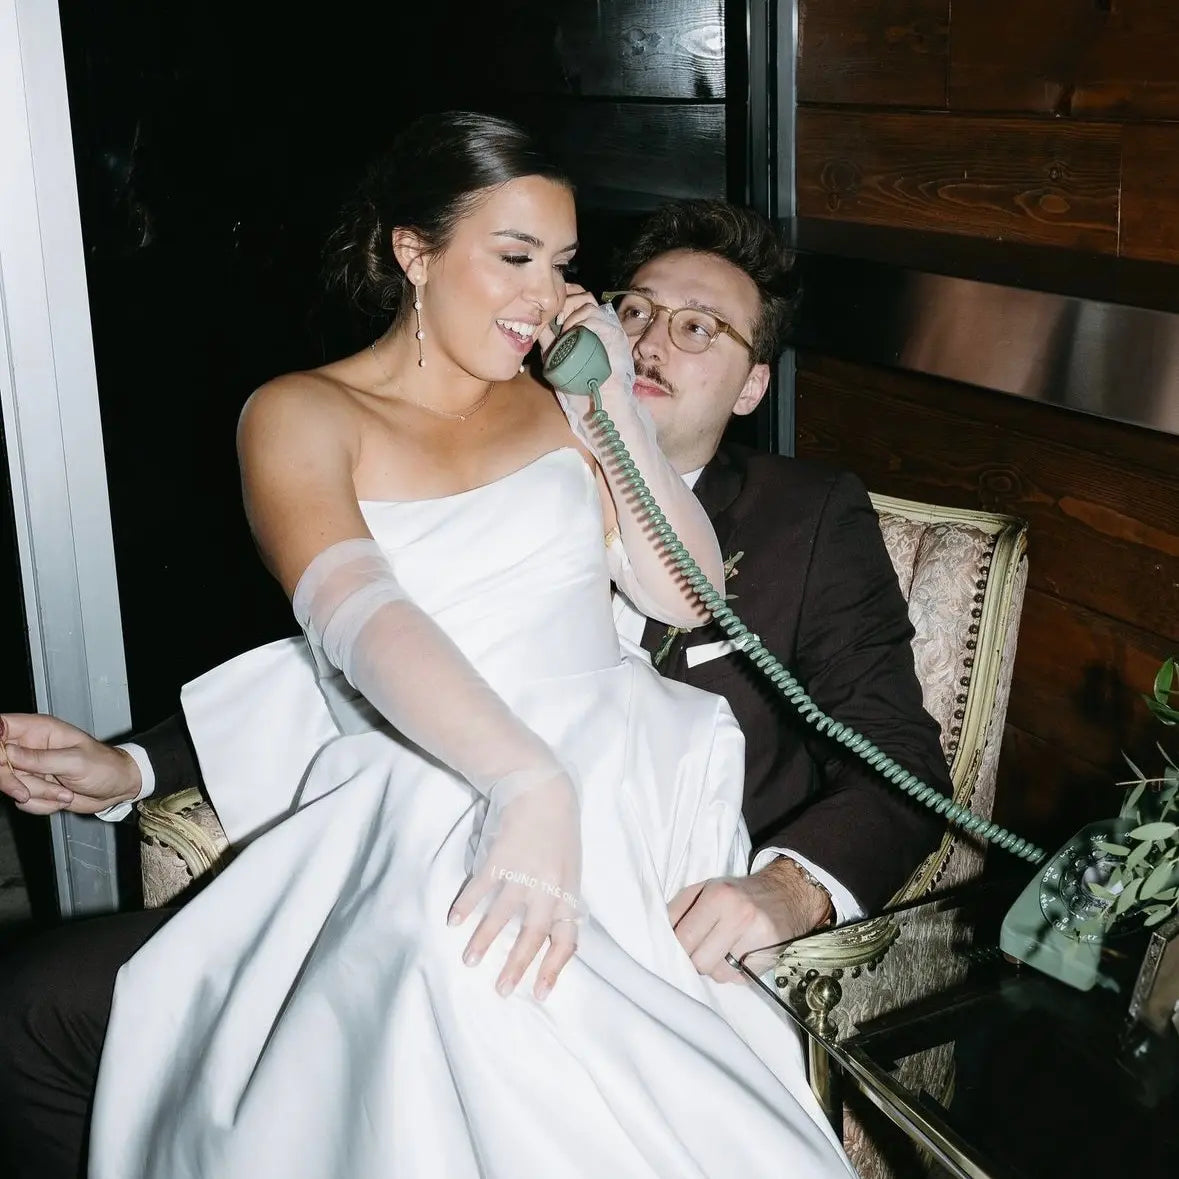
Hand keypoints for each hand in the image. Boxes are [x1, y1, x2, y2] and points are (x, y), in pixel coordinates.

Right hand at [0, 713, 141, 815]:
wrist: (117, 788)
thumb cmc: (105, 766)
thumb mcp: (74, 761)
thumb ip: (40, 758)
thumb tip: (8, 751)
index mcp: (40, 730)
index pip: (1, 725)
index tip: (2, 759)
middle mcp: (30, 748)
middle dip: (13, 781)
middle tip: (27, 791)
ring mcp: (31, 769)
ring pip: (11, 786)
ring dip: (38, 795)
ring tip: (65, 791)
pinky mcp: (34, 787)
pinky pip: (23, 802)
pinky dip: (42, 805)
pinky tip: (62, 797)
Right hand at [448, 773, 581, 1000]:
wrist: (543, 788)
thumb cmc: (556, 828)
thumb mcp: (567, 865)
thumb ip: (557, 896)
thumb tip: (546, 928)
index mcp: (568, 890)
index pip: (567, 938)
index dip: (554, 967)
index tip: (539, 991)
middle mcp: (548, 886)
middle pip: (533, 934)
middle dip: (517, 966)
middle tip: (501, 990)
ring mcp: (523, 872)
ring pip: (502, 916)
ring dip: (484, 941)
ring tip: (469, 961)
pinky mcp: (500, 857)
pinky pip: (480, 888)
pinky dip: (466, 906)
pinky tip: (454, 921)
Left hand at [539, 285, 634, 394]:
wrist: (600, 397)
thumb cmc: (580, 381)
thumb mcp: (556, 356)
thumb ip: (548, 340)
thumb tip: (536, 325)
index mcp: (585, 322)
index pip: (575, 295)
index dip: (562, 295)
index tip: (548, 308)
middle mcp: (597, 320)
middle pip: (581, 292)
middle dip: (565, 299)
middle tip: (556, 317)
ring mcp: (606, 325)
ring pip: (587, 300)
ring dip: (570, 310)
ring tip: (562, 328)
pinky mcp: (613, 331)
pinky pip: (594, 315)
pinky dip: (578, 320)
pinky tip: (570, 332)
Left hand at [667, 857, 833, 982]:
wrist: (786, 893)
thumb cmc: (736, 893)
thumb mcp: (704, 888)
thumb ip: (678, 909)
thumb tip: (656, 935)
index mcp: (718, 896)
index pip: (684, 938)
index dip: (676, 948)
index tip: (677, 947)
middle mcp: (740, 916)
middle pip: (700, 962)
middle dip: (696, 959)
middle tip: (701, 948)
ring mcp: (758, 938)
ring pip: (719, 974)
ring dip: (715, 967)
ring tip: (723, 949)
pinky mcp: (771, 957)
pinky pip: (738, 979)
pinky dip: (734, 972)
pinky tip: (739, 954)